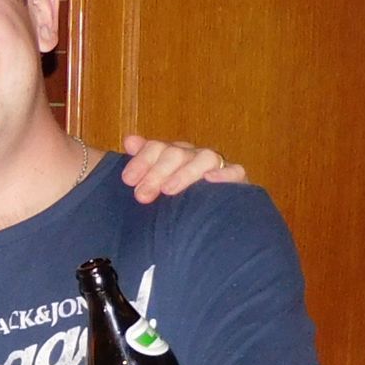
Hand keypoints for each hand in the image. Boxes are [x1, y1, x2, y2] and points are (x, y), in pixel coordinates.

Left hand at [120, 133, 247, 202]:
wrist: (208, 224)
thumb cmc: (174, 204)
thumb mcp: (154, 186)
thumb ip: (142, 163)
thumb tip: (130, 140)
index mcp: (171, 155)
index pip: (156, 147)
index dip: (142, 161)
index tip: (128, 180)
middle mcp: (193, 156)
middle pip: (176, 153)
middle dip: (157, 172)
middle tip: (142, 195)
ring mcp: (216, 166)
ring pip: (205, 158)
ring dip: (185, 173)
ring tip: (168, 190)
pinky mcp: (236, 180)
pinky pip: (235, 171)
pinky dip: (224, 175)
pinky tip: (209, 180)